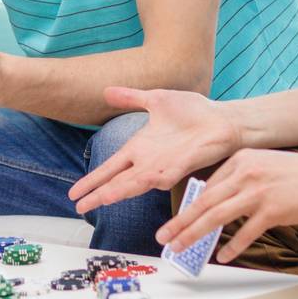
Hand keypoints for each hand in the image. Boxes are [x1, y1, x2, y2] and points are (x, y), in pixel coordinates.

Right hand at [68, 86, 240, 213]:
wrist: (223, 118)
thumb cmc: (194, 112)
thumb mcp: (156, 100)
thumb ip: (131, 98)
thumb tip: (106, 91)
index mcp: (140, 147)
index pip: (110, 167)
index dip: (93, 180)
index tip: (74, 193)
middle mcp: (148, 161)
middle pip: (117, 181)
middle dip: (97, 194)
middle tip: (78, 207)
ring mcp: (163, 166)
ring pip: (133, 183)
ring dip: (115, 192)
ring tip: (98, 201)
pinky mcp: (179, 166)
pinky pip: (158, 178)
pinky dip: (143, 185)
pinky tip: (129, 190)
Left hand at [160, 148, 297, 262]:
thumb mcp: (263, 165)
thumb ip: (240, 178)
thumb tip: (217, 199)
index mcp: (240, 160)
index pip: (207, 186)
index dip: (190, 207)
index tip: (178, 221)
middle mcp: (244, 174)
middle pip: (204, 202)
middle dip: (180, 222)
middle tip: (164, 236)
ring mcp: (258, 192)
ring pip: (217, 217)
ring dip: (194, 235)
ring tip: (180, 247)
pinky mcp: (273, 210)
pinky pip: (246, 232)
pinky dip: (232, 246)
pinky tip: (222, 256)